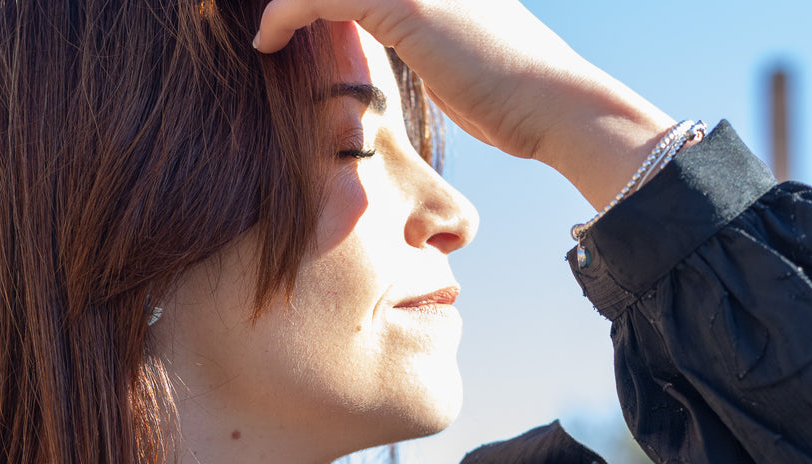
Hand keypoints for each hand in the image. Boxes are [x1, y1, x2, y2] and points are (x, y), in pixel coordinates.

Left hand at [254, 0, 674, 209]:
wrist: (553, 104)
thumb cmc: (513, 98)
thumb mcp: (457, 57)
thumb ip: (422, 38)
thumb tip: (400, 56)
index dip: (315, 0)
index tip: (283, 20)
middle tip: (262, 21)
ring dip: (283, 2)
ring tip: (259, 30)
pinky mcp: (402, 2)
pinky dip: (285, 15)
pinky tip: (266, 41)